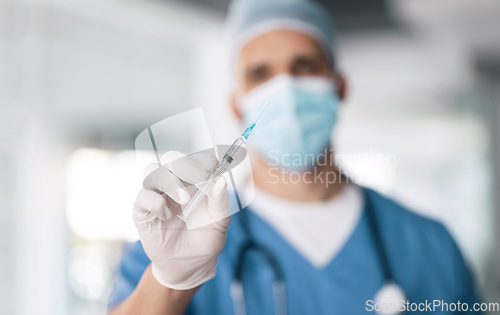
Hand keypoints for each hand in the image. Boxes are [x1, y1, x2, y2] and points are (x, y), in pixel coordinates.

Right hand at [133, 151, 230, 289]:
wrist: (191, 265)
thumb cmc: (206, 238)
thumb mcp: (220, 220)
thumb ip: (220, 200)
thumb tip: (221, 180)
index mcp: (194, 180)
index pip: (195, 159)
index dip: (203, 159)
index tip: (214, 166)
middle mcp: (174, 183)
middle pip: (171, 158)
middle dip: (185, 164)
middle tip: (199, 179)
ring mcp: (157, 195)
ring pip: (153, 171)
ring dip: (170, 181)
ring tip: (184, 200)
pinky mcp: (143, 211)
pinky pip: (143, 196)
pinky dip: (156, 203)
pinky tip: (167, 216)